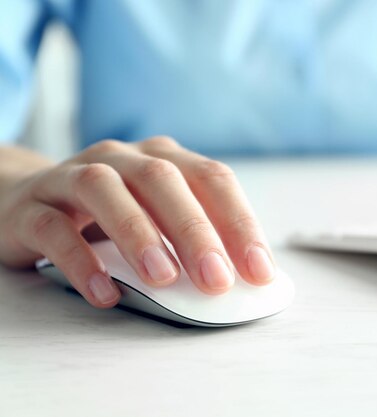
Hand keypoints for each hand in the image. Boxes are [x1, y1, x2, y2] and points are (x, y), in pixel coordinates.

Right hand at [0, 137, 274, 307]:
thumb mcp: (158, 218)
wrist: (26, 199)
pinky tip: (105, 293)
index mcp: (164, 158)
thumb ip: (194, 240)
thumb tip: (244, 280)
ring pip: (105, 190)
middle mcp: (123, 159)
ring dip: (138, 234)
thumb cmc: (110, 215)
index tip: (260, 272)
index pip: (213, 179)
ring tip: (162, 279)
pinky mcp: (31, 208)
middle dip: (195, 231)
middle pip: (163, 181)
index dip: (241, 224)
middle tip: (216, 280)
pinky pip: (53, 228)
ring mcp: (73, 177)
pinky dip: (80, 261)